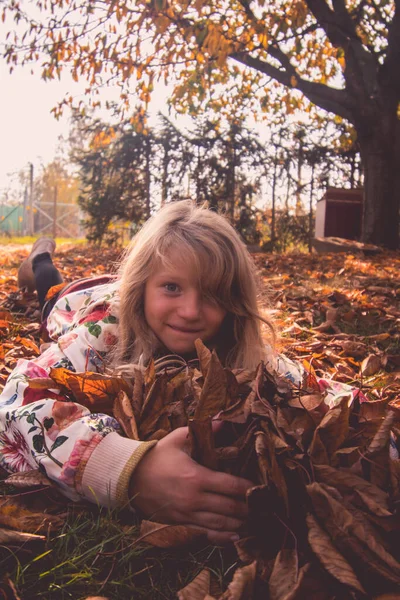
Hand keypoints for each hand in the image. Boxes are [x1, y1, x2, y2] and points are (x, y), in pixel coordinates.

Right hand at [129, 426, 252, 544]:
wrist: (130, 477)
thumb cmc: (157, 456)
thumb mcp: (179, 438)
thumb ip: (203, 430)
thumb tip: (223, 419)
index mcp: (197, 477)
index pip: (231, 486)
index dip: (248, 488)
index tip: (260, 487)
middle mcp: (194, 499)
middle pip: (230, 507)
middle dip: (248, 507)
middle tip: (261, 505)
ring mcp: (187, 514)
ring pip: (221, 523)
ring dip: (239, 523)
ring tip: (253, 519)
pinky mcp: (181, 523)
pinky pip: (206, 533)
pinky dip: (222, 537)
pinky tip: (235, 536)